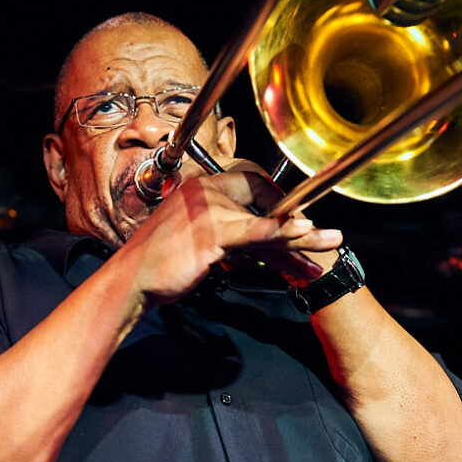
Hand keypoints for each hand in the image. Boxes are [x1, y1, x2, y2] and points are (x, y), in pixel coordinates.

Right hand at [116, 168, 341, 308]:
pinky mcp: (211, 234)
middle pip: (264, 201)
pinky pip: (255, 232)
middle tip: (326, 235)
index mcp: (200, 187)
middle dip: (297, 221)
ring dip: (302, 235)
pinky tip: (302, 233)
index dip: (276, 199)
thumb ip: (222, 234)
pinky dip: (281, 232)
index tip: (295, 218)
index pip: (249, 181)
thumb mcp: (192, 239)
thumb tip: (253, 243)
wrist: (131, 280)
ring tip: (331, 242)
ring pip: (266, 220)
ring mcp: (209, 211)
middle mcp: (206, 192)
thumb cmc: (157, 264)